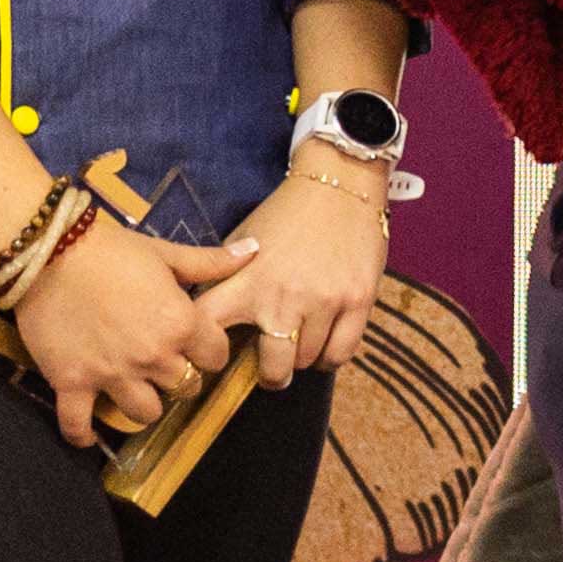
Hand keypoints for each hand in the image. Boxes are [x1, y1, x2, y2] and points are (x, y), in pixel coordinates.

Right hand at [6, 213, 241, 450]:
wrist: (47, 251)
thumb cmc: (111, 249)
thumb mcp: (165, 253)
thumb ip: (210, 262)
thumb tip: (255, 249)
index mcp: (180, 324)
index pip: (216, 357)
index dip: (209, 352)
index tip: (197, 346)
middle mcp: (152, 356)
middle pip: (185, 387)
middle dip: (180, 378)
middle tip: (164, 366)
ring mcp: (111, 373)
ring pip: (145, 413)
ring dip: (143, 405)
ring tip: (134, 391)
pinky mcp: (71, 382)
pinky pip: (78, 423)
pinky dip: (81, 433)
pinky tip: (86, 434)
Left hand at [184, 152, 394, 391]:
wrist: (338, 187)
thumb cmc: (284, 216)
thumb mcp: (242, 243)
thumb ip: (225, 282)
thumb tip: (205, 320)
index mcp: (246, 283)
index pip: (209, 330)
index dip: (204, 353)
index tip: (212, 361)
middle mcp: (284, 298)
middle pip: (273, 367)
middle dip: (271, 374)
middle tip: (271, 370)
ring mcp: (324, 302)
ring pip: (308, 361)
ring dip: (302, 359)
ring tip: (300, 346)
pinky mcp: (358, 301)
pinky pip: (341, 352)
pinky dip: (330, 356)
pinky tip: (324, 344)